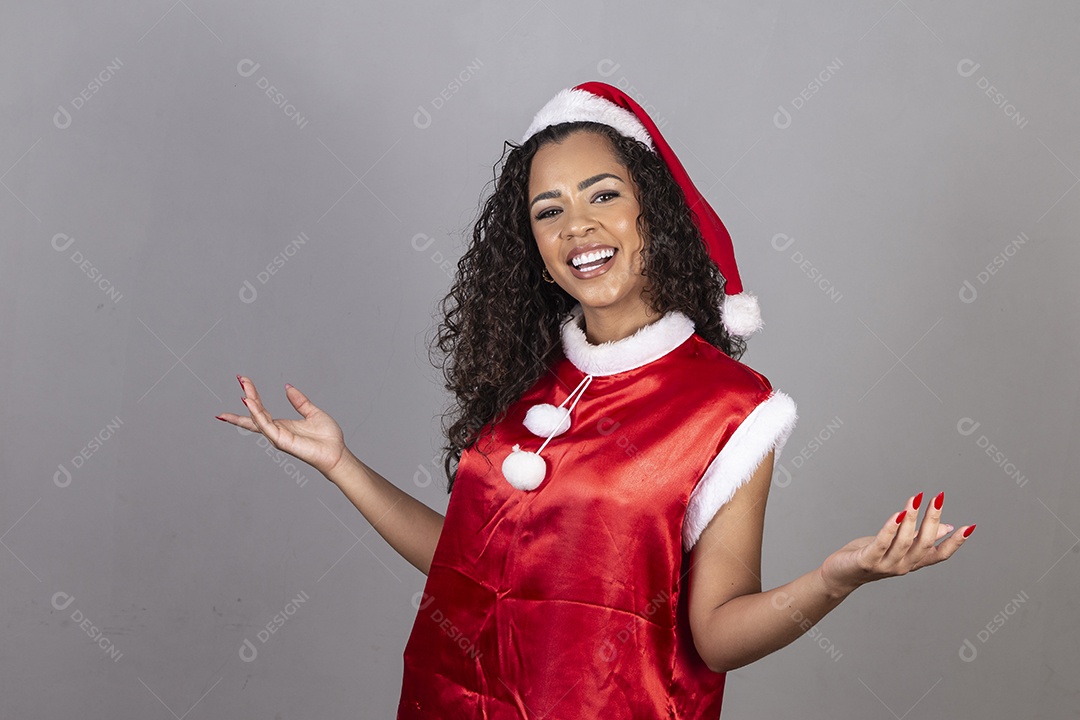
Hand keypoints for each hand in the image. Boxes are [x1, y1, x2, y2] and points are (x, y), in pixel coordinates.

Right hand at [217, 375, 347, 476]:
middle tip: (240, 379)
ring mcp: (277, 437)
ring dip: (251, 403)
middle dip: (247, 396)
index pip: (261, 410)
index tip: (244, 381)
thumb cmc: (327, 437)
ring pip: (258, 418)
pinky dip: (257, 414)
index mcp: (282, 425)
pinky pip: (266, 426)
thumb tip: (288, 387)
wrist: (337, 452)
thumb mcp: (312, 412)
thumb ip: (299, 401)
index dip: (252, 396)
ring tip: (244, 388)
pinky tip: (250, 403)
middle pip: (255, 413)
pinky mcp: (281, 441)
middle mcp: (277, 431)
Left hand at [820, 491, 974, 595]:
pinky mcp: (867, 561)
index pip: (939, 555)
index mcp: (912, 562)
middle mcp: (902, 566)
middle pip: (924, 544)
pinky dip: (891, 529)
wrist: (841, 574)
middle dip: (932, 520)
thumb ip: (920, 538)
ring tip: (916, 499)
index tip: (970, 527)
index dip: (955, 542)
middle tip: (938, 498)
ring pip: (904, 542)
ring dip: (911, 519)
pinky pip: (882, 543)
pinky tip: (897, 514)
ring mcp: (885, 565)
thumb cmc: (869, 556)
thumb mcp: (898, 546)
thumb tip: (947, 527)